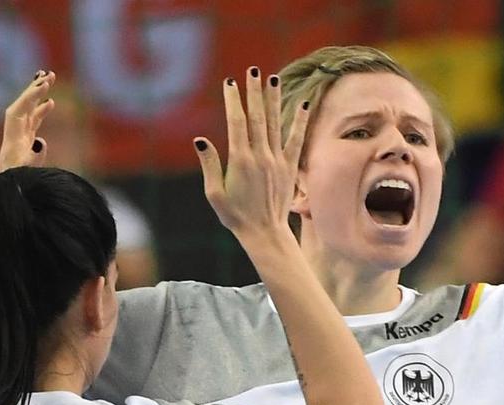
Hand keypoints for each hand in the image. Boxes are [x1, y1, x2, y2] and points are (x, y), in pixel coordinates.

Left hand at [0, 70, 55, 172]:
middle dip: (35, 88)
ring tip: (50, 79)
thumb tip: (41, 142)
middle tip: (49, 74)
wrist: (8, 186)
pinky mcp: (26, 138)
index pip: (21, 109)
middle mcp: (15, 130)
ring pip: (30, 108)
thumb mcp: (25, 171)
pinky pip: (34, 118)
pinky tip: (50, 102)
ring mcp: (21, 133)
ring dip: (39, 94)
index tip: (44, 85)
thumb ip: (33, 157)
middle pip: (24, 103)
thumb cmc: (17, 178)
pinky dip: (41, 108)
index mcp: (13, 135)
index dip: (32, 96)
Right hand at [193, 68, 309, 240]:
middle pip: (257, 118)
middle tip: (253, 70)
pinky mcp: (289, 168)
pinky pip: (295, 140)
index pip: (237, 123)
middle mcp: (260, 157)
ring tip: (272, 79)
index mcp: (240, 161)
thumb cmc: (236, 216)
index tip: (230, 83)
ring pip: (275, 124)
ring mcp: (277, 161)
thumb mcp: (215, 194)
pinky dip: (299, 122)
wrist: (265, 233)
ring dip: (274, 100)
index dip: (234, 101)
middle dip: (254, 92)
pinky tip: (303, 104)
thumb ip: (210, 166)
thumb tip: (200, 140)